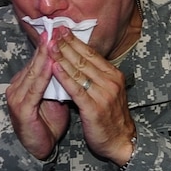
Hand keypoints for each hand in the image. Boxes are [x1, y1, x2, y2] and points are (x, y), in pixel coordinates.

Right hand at [5, 41, 69, 161]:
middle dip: (46, 46)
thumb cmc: (48, 122)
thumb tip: (69, 62)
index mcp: (25, 83)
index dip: (49, 46)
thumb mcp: (54, 96)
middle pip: (35, 63)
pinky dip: (43, 77)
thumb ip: (57, 80)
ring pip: (33, 73)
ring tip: (53, 42)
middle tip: (55, 29)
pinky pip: (34, 90)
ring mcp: (17, 98)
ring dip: (44, 57)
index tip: (60, 30)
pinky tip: (51, 67)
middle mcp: (18, 87)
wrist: (40, 147)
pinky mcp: (21, 110)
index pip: (39, 60)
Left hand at [52, 32, 137, 167]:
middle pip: (84, 59)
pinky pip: (76, 89)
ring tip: (49, 45)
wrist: (121, 141)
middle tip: (53, 31)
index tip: (62, 29)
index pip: (92, 54)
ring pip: (79, 71)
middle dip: (67, 43)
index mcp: (114, 76)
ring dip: (62, 56)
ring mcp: (104, 94)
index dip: (75, 40)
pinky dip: (64, 77)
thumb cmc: (111, 117)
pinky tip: (53, 68)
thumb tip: (78, 61)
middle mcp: (111, 82)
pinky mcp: (94, 108)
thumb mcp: (108, 92)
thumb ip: (95, 77)